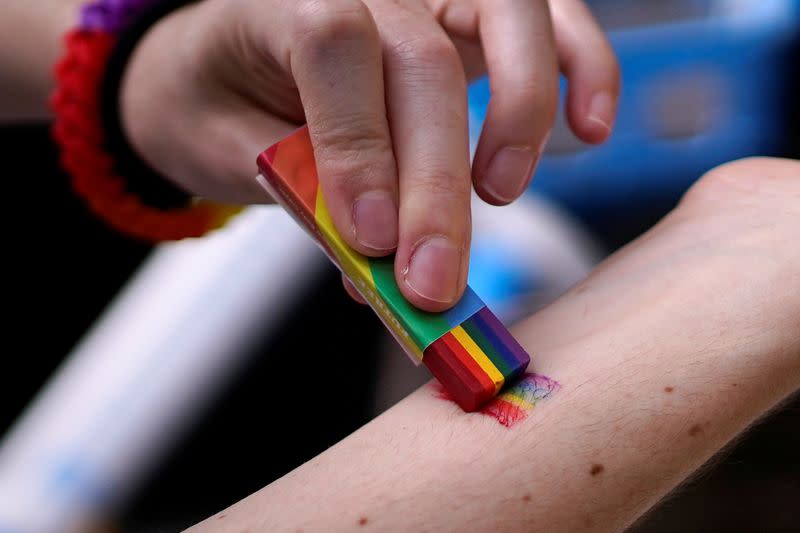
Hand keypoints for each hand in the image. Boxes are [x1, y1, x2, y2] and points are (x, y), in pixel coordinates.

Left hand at [121, 0, 618, 310]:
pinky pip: (550, 20)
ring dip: (519, 117)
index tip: (374, 242)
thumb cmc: (222, 100)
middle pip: (422, 62)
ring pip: (508, 18)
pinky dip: (583, 68)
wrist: (226, 58)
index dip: (360, 148)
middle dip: (435, 186)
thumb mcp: (231, 150)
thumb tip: (378, 268)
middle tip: (433, 281)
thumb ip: (305, 196)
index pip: (336, 49)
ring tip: (502, 194)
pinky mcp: (476, 9)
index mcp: (282, 0)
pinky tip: (590, 126)